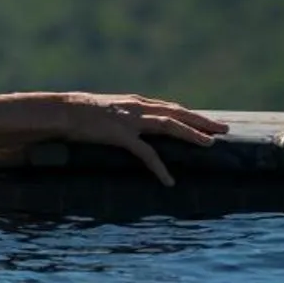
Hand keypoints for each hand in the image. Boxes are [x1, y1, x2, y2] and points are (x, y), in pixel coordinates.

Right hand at [60, 93, 227, 185]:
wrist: (59, 110)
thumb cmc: (74, 111)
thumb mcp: (100, 108)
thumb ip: (116, 114)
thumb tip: (118, 123)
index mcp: (133, 101)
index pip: (168, 106)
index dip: (189, 114)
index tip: (205, 121)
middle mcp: (137, 107)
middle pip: (177, 112)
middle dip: (202, 121)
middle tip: (224, 129)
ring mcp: (130, 120)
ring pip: (170, 126)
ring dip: (192, 134)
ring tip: (211, 144)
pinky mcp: (121, 135)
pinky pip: (146, 153)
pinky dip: (159, 168)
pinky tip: (169, 181)